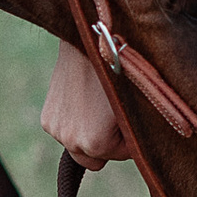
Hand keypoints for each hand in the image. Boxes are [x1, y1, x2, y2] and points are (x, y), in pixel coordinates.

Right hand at [40, 44, 131, 168]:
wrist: (87, 38)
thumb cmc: (119, 69)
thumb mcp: (137, 103)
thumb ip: (139, 133)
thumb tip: (149, 146)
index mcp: (95, 143)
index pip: (124, 154)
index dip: (132, 135)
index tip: (132, 113)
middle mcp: (71, 142)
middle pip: (98, 158)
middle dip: (110, 141)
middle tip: (115, 112)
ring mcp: (55, 130)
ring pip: (81, 146)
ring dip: (91, 133)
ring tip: (99, 103)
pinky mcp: (47, 119)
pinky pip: (68, 132)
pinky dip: (76, 122)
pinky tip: (84, 100)